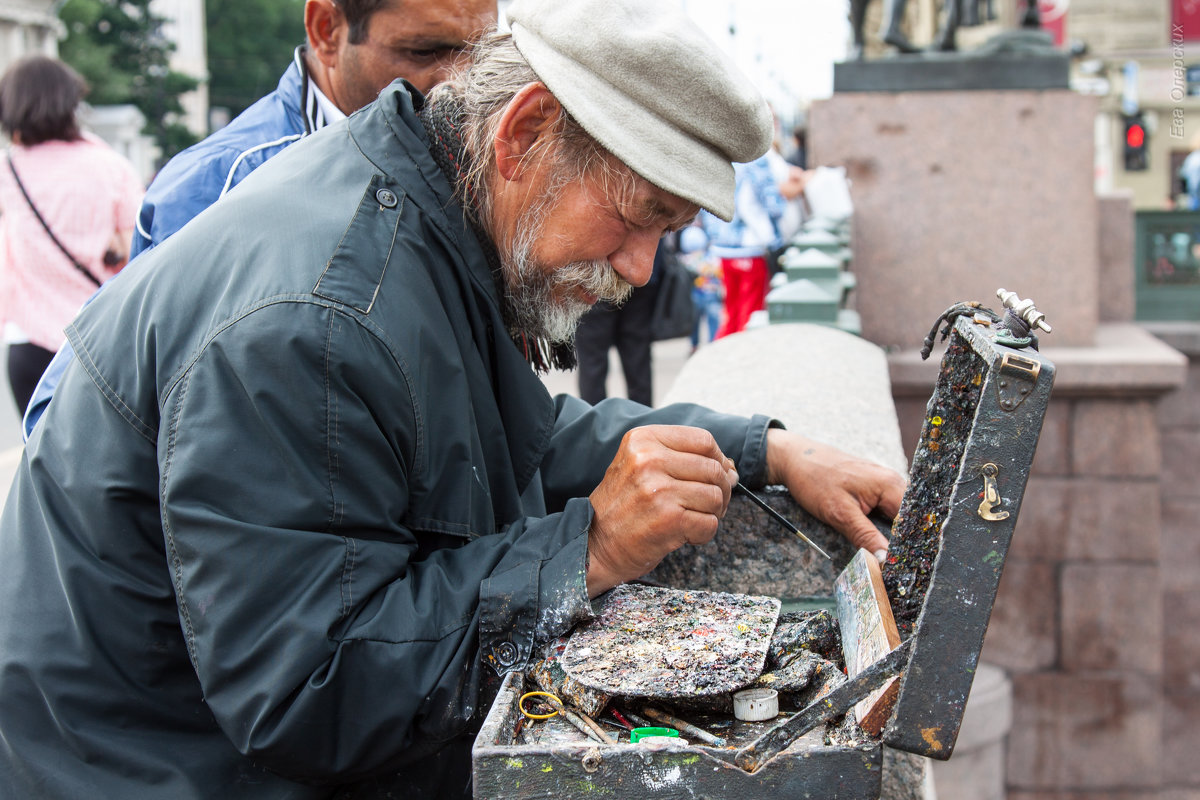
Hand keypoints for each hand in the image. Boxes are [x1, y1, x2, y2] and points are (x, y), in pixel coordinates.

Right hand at [587, 425, 738, 595]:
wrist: (594, 545)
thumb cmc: (622, 507)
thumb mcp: (640, 466)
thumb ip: (682, 459)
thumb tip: (731, 468)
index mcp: (643, 439)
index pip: (703, 439)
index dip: (718, 459)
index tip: (716, 475)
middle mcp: (649, 459)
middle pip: (714, 468)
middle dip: (720, 490)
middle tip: (706, 505)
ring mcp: (659, 490)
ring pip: (716, 496)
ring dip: (712, 513)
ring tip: (691, 519)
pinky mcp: (668, 519)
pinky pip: (710, 523)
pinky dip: (703, 533)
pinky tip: (684, 535)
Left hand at [764, 429, 905, 558]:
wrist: (795, 458)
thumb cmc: (815, 481)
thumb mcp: (840, 514)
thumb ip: (866, 537)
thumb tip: (887, 561)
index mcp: (891, 485)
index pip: (914, 521)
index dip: (911, 544)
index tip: (904, 565)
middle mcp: (893, 481)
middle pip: (910, 518)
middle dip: (904, 541)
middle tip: (896, 564)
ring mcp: (884, 483)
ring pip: (899, 515)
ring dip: (894, 533)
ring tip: (888, 554)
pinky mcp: (874, 487)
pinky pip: (887, 508)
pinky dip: (884, 524)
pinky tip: (878, 538)